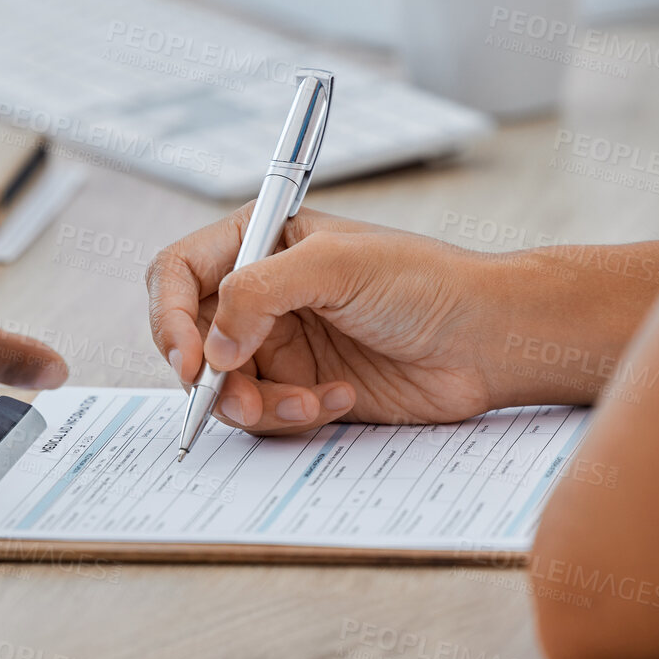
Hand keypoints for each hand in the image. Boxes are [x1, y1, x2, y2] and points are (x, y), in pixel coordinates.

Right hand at [146, 205, 658, 434]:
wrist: (488, 340)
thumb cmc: (426, 282)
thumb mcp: (337, 266)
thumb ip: (260, 292)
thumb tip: (213, 347)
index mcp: (261, 242)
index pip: (177, 273)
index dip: (169, 317)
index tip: (189, 361)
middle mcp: (262, 293)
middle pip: (192, 339)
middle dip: (212, 377)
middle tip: (242, 399)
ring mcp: (281, 343)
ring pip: (226, 388)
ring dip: (258, 405)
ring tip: (309, 403)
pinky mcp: (303, 387)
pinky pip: (267, 415)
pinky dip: (294, 416)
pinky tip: (341, 400)